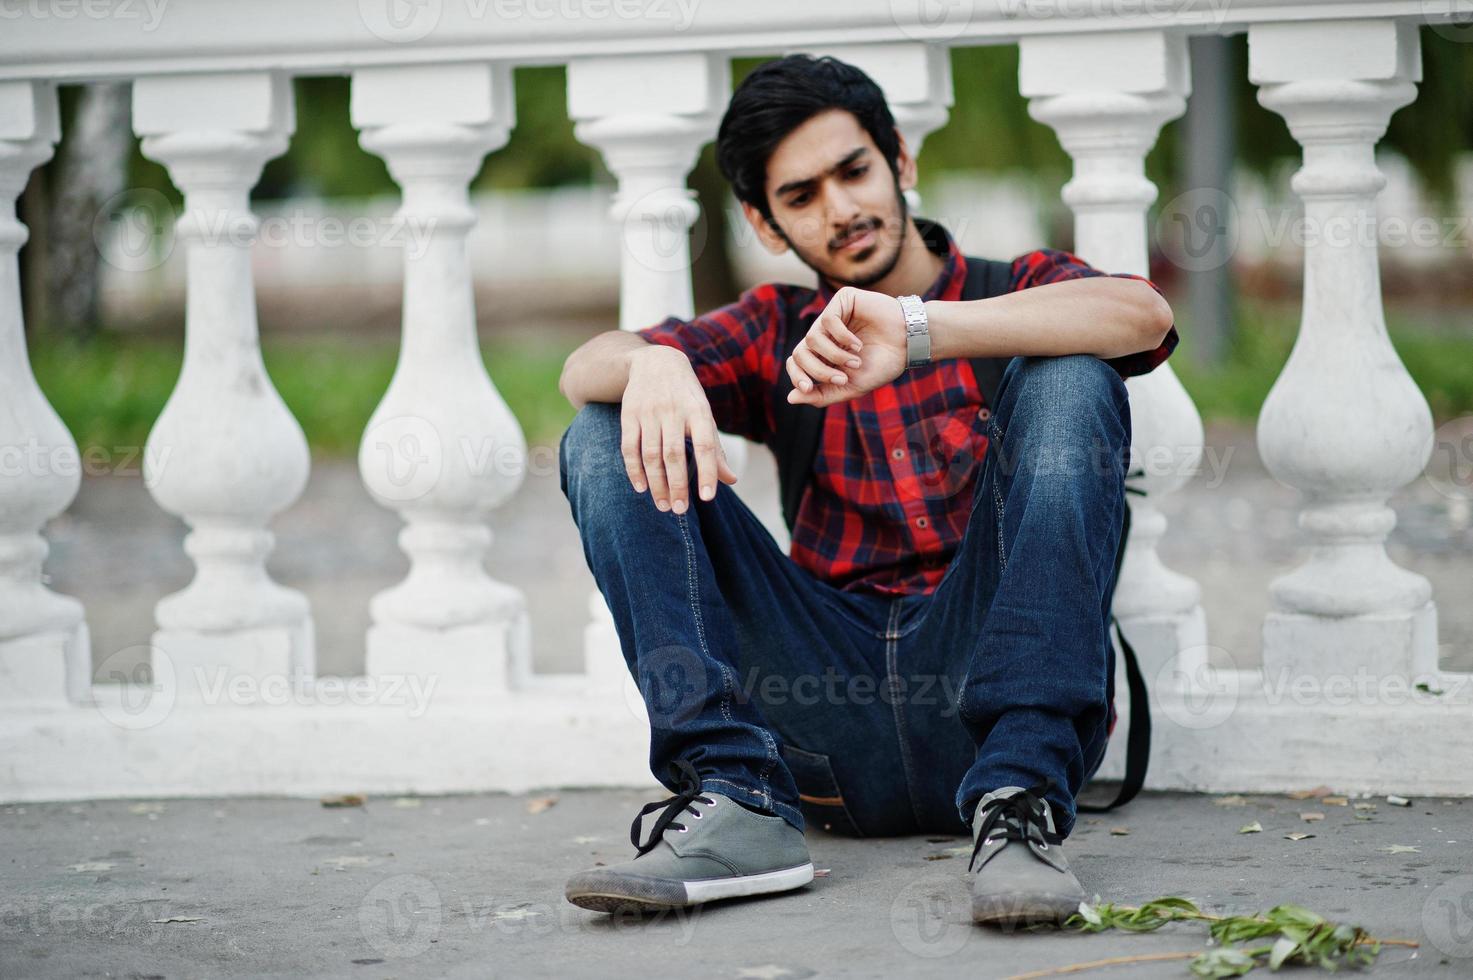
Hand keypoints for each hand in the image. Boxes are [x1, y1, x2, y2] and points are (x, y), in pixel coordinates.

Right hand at [621, 345, 737, 513]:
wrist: (656, 362)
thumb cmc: (687, 398)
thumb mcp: (705, 416)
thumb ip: (715, 449)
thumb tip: (731, 481)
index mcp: (699, 411)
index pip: (705, 446)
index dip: (707, 472)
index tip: (707, 498)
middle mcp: (673, 411)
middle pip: (674, 454)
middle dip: (677, 485)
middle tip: (680, 510)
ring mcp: (649, 412)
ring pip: (650, 454)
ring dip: (656, 483)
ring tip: (663, 505)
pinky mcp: (629, 415)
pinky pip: (629, 447)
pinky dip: (634, 470)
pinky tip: (641, 488)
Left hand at [786, 286, 908, 407]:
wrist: (909, 345)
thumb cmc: (883, 365)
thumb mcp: (851, 386)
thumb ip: (822, 395)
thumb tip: (790, 398)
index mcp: (824, 353)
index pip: (796, 362)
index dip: (797, 376)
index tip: (809, 388)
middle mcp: (825, 334)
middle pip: (800, 352)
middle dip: (817, 370)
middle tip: (841, 378)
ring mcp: (832, 316)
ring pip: (812, 338)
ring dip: (834, 355)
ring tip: (855, 361)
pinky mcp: (842, 300)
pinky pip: (827, 321)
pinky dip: (842, 338)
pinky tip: (858, 345)